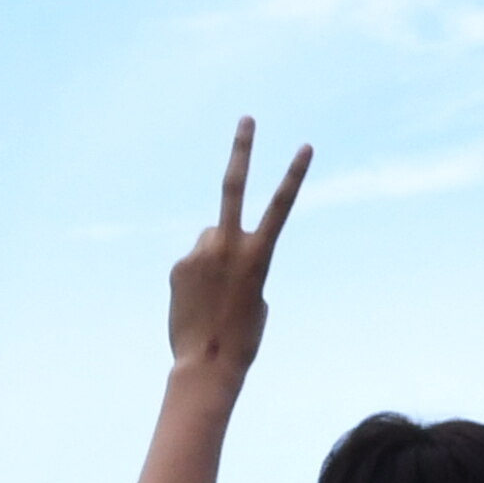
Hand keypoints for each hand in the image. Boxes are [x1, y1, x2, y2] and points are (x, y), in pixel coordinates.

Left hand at [167, 115, 309, 386]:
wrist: (208, 363)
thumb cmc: (242, 336)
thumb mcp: (256, 295)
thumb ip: (242, 261)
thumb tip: (215, 246)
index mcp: (259, 255)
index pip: (281, 206)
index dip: (294, 175)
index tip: (304, 146)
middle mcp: (228, 245)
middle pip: (234, 186)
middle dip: (243, 149)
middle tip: (247, 119)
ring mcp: (200, 252)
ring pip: (209, 237)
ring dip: (213, 256)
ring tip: (213, 294)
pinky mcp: (179, 264)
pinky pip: (192, 260)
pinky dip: (196, 276)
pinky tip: (197, 302)